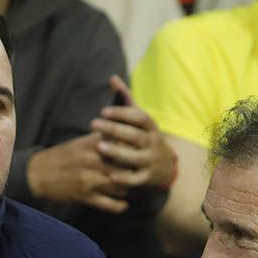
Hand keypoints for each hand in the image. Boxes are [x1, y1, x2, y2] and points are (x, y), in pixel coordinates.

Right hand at [27, 134, 129, 212]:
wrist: (37, 174)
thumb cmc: (61, 157)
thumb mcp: (79, 143)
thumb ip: (101, 139)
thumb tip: (122, 136)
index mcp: (92, 145)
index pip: (123, 146)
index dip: (132, 152)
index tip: (136, 156)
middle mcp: (92, 161)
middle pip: (126, 167)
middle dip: (132, 172)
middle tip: (134, 175)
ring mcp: (89, 180)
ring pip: (121, 186)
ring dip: (126, 188)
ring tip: (125, 188)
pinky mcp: (85, 196)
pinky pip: (111, 204)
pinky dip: (120, 206)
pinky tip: (122, 204)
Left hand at [91, 76, 176, 190]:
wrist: (164, 166)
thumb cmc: (144, 137)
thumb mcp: (138, 119)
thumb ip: (125, 99)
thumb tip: (112, 77)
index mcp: (150, 127)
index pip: (139, 117)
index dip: (122, 113)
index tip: (103, 111)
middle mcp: (152, 143)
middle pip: (135, 135)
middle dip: (114, 129)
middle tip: (94, 124)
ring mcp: (150, 161)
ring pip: (135, 157)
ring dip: (117, 152)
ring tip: (98, 146)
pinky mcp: (146, 178)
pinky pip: (136, 179)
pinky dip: (124, 179)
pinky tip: (110, 175)